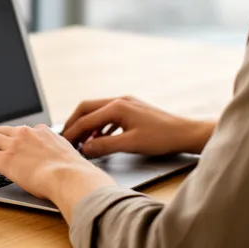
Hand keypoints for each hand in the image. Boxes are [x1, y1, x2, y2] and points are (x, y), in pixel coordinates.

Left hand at [0, 124, 116, 221]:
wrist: (71, 177)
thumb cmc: (74, 173)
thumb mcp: (68, 157)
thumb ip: (61, 155)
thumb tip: (67, 166)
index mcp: (42, 132)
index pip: (22, 131)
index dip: (15, 142)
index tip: (14, 152)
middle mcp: (27, 133)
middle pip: (2, 130)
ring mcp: (14, 144)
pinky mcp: (4, 158)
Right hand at [61, 96, 215, 157]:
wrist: (184, 132)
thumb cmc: (162, 137)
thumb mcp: (131, 144)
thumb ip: (105, 145)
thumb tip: (85, 148)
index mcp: (117, 106)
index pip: (87, 118)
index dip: (73, 132)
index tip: (64, 143)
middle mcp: (120, 100)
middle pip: (87, 108)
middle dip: (75, 122)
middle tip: (66, 137)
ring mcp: (126, 103)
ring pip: (97, 110)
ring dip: (87, 124)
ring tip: (80, 139)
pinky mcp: (132, 109)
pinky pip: (108, 115)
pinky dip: (100, 125)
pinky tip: (99, 137)